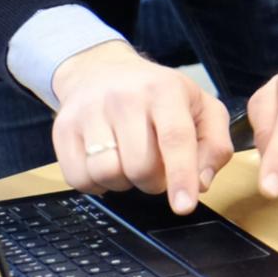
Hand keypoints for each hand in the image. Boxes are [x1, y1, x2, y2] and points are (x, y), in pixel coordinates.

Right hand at [49, 41, 233, 214]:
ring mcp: (89, 111)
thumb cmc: (160, 95)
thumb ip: (214, 145)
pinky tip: (107, 164)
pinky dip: (96, 183)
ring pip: (106, 173)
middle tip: (156, 169)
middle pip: (140, 166)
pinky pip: (78, 178)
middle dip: (153, 182)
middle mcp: (125, 97)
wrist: (102, 70)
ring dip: (123, 183)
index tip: (184, 206)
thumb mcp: (202, 108)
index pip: (175, 139)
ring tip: (130, 164)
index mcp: (165, 90)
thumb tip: (200, 183)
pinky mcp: (63, 128)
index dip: (180, 176)